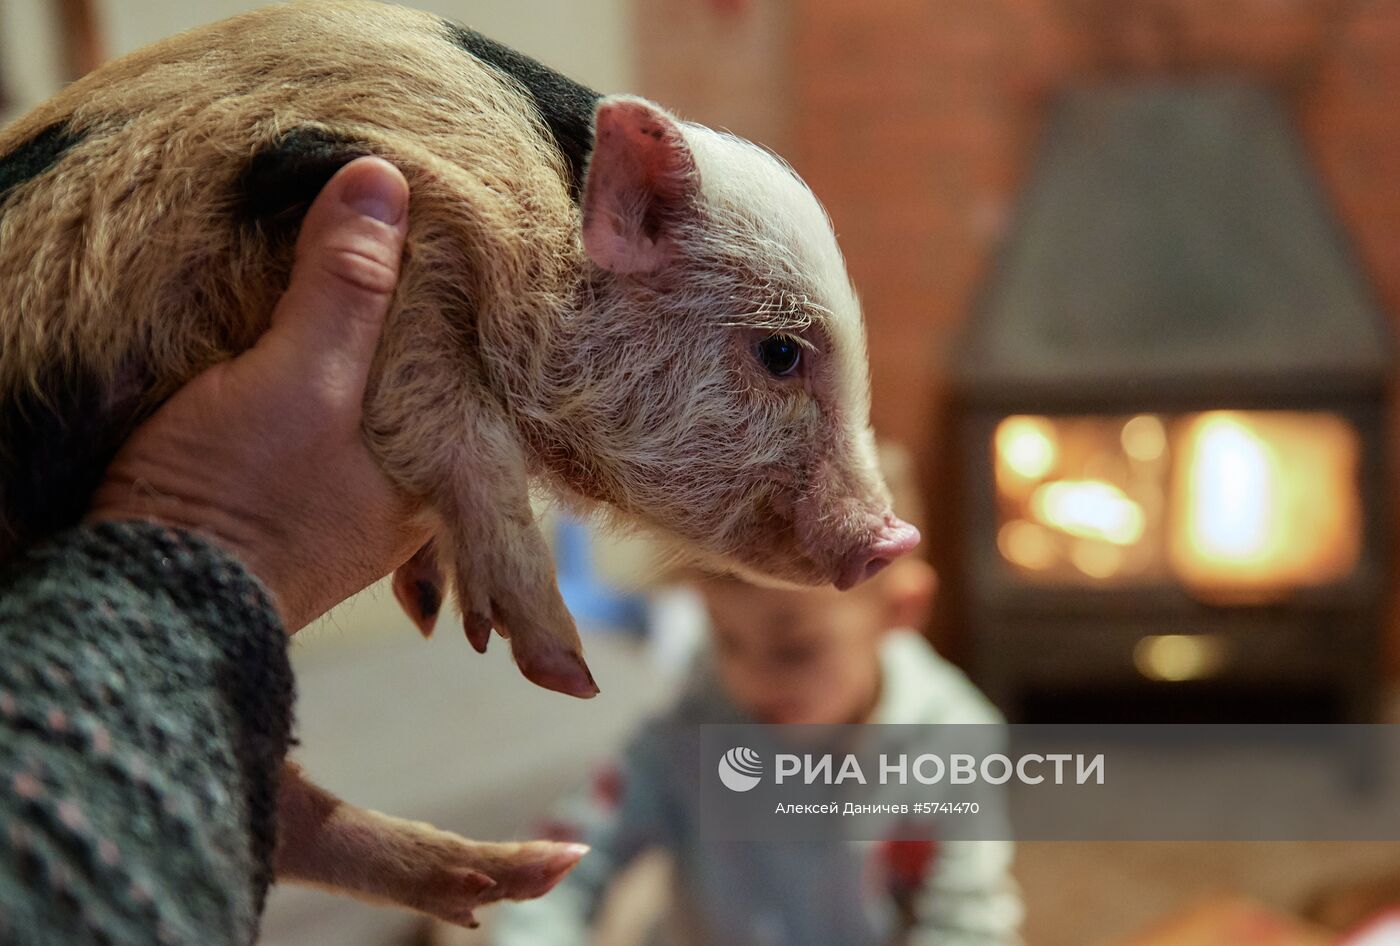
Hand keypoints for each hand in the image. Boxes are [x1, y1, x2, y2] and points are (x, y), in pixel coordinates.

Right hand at [87, 157, 430, 631]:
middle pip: (429, 374)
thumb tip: (384, 179)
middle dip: (415, 310)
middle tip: (406, 223)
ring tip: (351, 252)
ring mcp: (359, 491)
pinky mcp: (302, 488)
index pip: (476, 363)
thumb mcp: (300, 381)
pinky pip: (333, 407)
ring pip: (378, 389)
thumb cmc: (241, 502)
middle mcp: (415, 487)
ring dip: (362, 334)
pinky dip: (324, 364)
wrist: (152, 595)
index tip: (449, 222)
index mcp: (444, 471)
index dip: (463, 293)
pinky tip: (308, 322)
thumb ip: (345, 287)